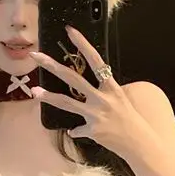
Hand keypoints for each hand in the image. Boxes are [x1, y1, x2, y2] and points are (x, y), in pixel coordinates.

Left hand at [31, 28, 152, 157]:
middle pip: (73, 78)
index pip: (96, 60)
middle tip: (36, 55)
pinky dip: (76, 131)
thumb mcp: (120, 101)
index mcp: (112, 87)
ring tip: (34, 92)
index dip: (82, 44)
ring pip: (67, 102)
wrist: (140, 143)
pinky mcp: (92, 129)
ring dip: (49, 97)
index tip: (69, 31)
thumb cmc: (131, 121)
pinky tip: (75, 132)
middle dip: (52, 66)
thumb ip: (103, 95)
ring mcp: (96, 114)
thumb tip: (88, 96)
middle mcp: (102, 98)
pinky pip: (78, 129)